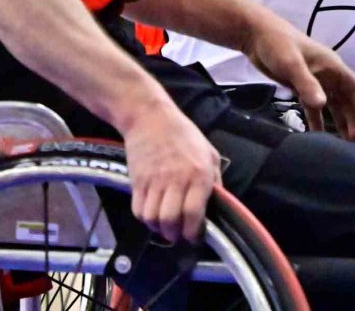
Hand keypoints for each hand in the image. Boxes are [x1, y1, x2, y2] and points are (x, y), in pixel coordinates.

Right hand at [115, 93, 221, 244]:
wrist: (150, 118)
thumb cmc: (183, 134)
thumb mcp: (209, 153)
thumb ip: (215, 180)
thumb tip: (217, 206)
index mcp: (198, 174)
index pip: (194, 213)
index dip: (194, 233)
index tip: (195, 237)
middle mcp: (176, 180)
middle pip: (171, 221)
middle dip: (175, 235)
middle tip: (179, 234)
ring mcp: (154, 181)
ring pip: (152, 219)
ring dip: (159, 229)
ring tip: (166, 226)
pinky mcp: (137, 182)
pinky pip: (138, 211)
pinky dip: (145, 219)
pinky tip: (153, 214)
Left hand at [246, 18, 354, 141]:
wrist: (257, 35)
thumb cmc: (278, 45)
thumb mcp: (292, 64)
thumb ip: (307, 84)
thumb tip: (322, 105)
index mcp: (331, 66)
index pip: (354, 87)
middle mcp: (327, 74)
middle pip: (346, 98)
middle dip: (353, 118)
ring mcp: (314, 80)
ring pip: (332, 103)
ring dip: (339, 120)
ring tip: (344, 141)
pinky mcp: (301, 86)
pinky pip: (313, 106)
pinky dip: (318, 119)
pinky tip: (318, 134)